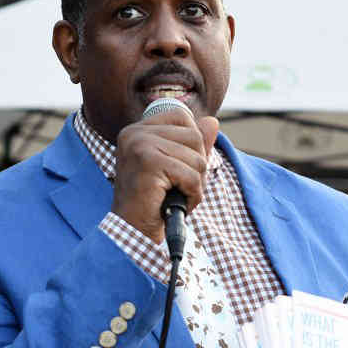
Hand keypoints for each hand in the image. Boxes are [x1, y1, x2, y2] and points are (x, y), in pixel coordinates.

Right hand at [110, 106, 218, 242]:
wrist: (134, 231)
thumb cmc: (155, 201)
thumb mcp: (178, 167)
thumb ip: (194, 144)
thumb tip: (213, 121)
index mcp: (138, 130)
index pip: (182, 116)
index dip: (193, 143)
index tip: (179, 166)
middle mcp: (135, 133)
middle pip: (194, 136)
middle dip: (197, 165)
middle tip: (179, 185)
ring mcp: (140, 145)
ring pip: (197, 158)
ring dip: (196, 183)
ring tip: (176, 195)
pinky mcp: (148, 162)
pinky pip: (192, 176)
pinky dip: (193, 195)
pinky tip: (177, 203)